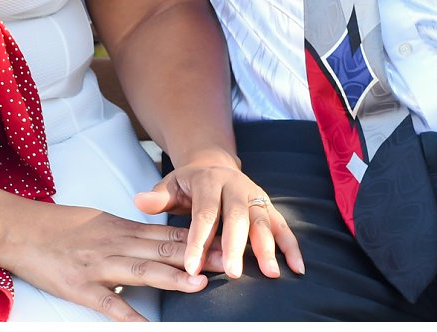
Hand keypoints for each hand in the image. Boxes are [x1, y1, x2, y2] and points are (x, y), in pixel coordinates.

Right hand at [0, 201, 210, 323]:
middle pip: (162, 249)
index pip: (167, 233)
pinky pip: (109, 303)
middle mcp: (115, 243)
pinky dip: (129, 316)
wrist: (20, 229)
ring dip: (172, 278)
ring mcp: (99, 265)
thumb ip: (126, 233)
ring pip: (142, 270)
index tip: (223, 241)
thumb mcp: (98, 222)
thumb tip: (152, 241)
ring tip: (199, 285)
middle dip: (196, 256)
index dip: (196, 238)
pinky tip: (147, 327)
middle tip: (225, 260)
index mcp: (121, 228)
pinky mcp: (80, 287)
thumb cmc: (58, 226)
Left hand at [135, 155, 302, 282]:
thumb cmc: (189, 183)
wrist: (213, 163)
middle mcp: (236, 186)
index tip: (191, 265)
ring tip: (270, 273)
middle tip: (233, 272)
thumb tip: (139, 201)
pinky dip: (291, 246)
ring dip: (268, 246)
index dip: (198, 239)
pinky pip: (282, 225)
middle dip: (236, 245)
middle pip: (237, 216)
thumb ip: (158, 196)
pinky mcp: (268, 206)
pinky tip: (297, 267)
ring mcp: (254, 195)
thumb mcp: (170, 184)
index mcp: (209, 181)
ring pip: (262, 220)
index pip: (204, 212)